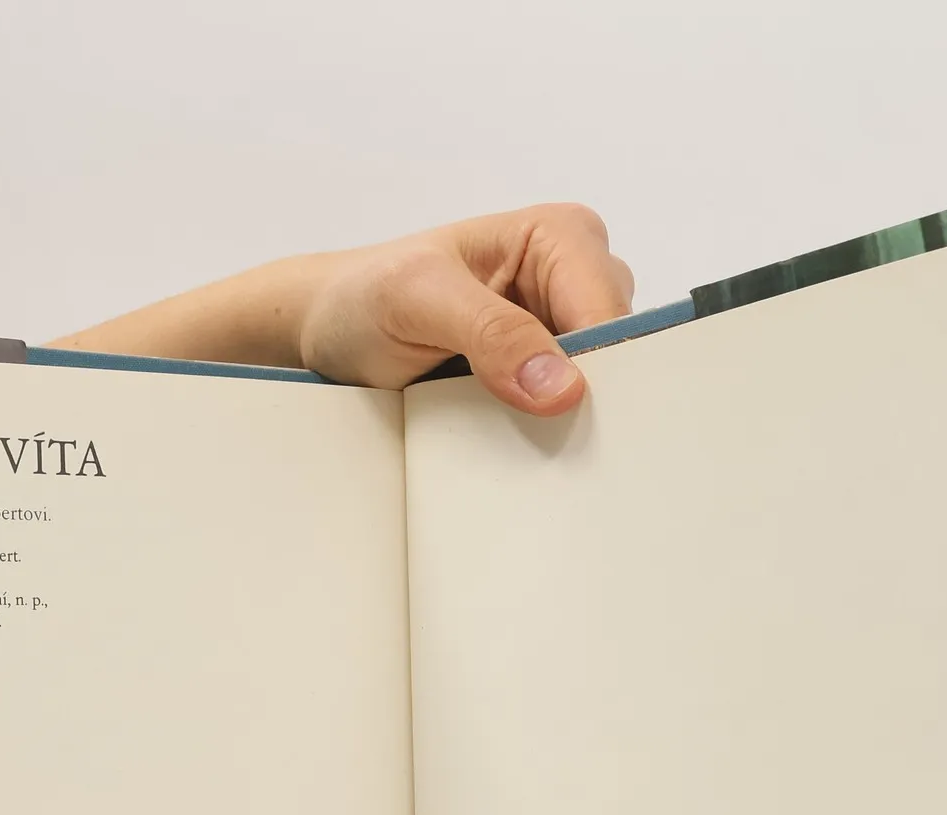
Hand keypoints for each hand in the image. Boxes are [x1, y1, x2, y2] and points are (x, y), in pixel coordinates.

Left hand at [297, 204, 634, 415]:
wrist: (329, 331)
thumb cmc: (366, 297)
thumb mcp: (418, 299)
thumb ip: (490, 332)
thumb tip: (562, 385)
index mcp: (561, 237)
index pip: (611, 314)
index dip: (599, 371)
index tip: (567, 417)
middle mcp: (573, 280)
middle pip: (617, 356)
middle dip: (589, 400)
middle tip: (542, 437)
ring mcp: (560, 333)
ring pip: (597, 392)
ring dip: (566, 423)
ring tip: (518, 438)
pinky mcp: (540, 377)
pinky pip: (566, 415)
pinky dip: (547, 435)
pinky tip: (519, 445)